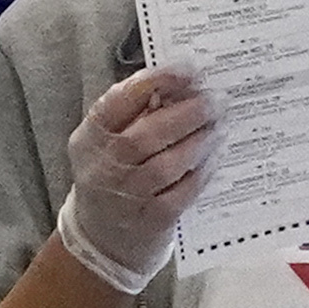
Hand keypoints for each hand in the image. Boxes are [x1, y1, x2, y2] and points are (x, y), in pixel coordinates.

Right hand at [57, 66, 218, 291]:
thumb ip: (135, 114)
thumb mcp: (108, 142)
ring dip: (198, 142)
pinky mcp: (150, 221)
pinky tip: (214, 157)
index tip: (187, 70)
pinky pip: (181, 193)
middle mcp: (102, 168)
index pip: (117, 103)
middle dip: (185, 114)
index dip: (153, 82)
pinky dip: (200, 173)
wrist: (102, 238)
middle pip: (144, 136)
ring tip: (218, 126)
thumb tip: (181, 84)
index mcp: (90, 138)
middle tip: (214, 100)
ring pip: (165, 166)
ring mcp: (125, 197)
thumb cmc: (112, 175)